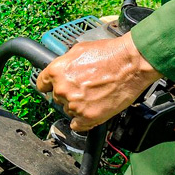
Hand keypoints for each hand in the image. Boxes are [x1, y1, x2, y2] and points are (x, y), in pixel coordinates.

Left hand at [35, 34, 161, 131]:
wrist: (132, 63)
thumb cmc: (110, 54)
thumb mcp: (79, 49)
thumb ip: (66, 63)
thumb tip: (62, 69)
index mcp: (56, 71)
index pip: (42, 84)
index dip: (50, 86)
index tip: (55, 88)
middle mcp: (62, 89)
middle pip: (57, 98)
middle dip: (69, 94)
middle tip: (85, 88)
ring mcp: (74, 104)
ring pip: (69, 110)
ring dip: (78, 106)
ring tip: (95, 95)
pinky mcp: (88, 117)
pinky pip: (78, 125)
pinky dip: (83, 121)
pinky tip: (92, 111)